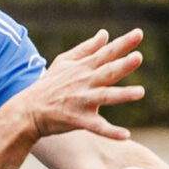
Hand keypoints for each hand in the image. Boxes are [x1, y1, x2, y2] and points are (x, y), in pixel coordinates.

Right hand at [14, 29, 145, 141]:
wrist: (29, 110)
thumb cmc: (50, 84)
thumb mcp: (64, 61)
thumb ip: (87, 48)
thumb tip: (105, 33)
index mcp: (84, 68)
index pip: (106, 53)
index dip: (123, 43)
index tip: (139, 33)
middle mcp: (85, 82)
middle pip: (107, 72)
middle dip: (122, 65)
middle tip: (138, 57)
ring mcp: (82, 101)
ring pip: (104, 97)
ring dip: (122, 94)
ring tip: (140, 92)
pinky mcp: (78, 120)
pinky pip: (97, 127)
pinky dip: (110, 132)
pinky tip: (126, 135)